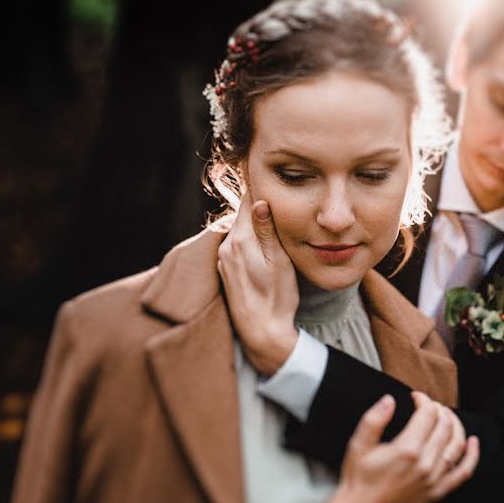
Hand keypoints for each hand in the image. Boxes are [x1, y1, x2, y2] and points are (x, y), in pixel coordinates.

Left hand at [217, 191, 299, 374]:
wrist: (261, 334)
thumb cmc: (276, 298)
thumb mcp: (279, 262)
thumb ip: (267, 230)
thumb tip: (259, 200)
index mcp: (241, 240)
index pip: (248, 201)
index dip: (260, 184)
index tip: (269, 169)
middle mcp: (227, 246)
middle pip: (243, 214)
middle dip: (258, 202)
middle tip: (276, 187)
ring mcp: (224, 259)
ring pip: (240, 229)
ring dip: (254, 221)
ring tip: (272, 211)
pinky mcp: (226, 271)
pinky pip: (237, 245)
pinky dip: (249, 238)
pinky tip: (262, 242)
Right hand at [324, 392, 479, 502]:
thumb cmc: (360, 479)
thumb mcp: (359, 445)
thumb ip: (374, 419)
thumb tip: (388, 400)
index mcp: (407, 450)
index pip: (427, 414)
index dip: (423, 400)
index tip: (416, 397)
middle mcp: (425, 464)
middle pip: (444, 426)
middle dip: (439, 409)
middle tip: (429, 405)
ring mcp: (434, 479)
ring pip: (456, 444)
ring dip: (455, 425)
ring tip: (447, 416)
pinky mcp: (438, 491)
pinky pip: (464, 472)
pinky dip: (472, 456)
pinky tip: (473, 443)